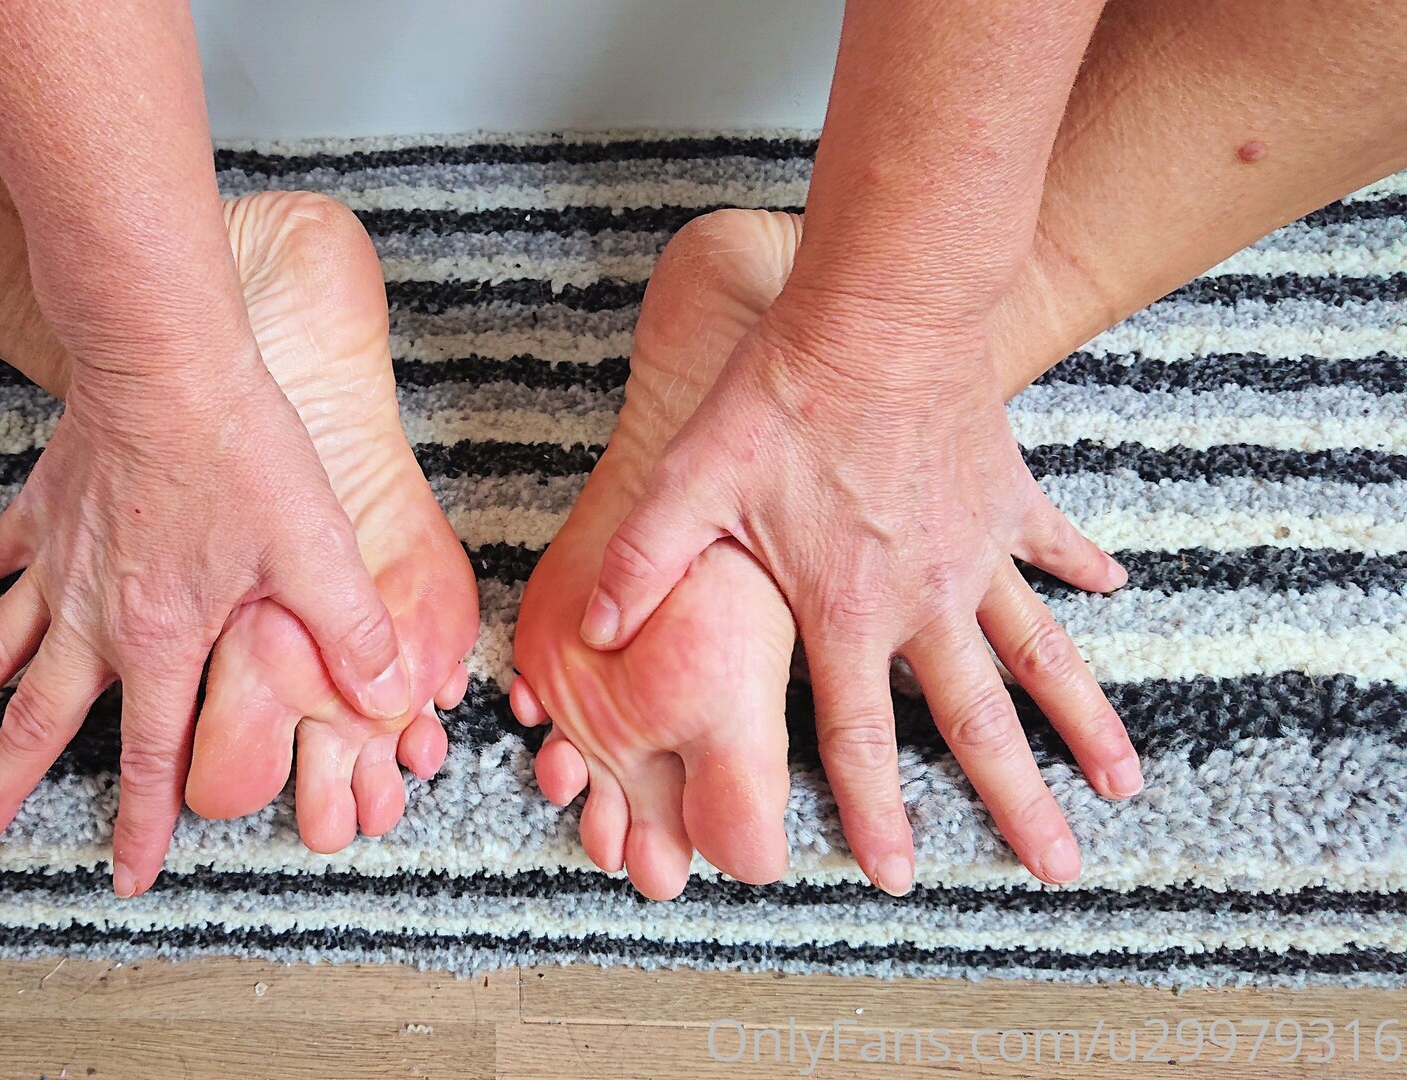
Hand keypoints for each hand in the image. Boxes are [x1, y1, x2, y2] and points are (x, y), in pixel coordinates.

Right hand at [0, 362, 410, 894]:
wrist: (168, 361)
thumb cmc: (243, 451)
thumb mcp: (318, 548)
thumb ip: (352, 632)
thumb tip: (389, 699)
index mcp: (161, 638)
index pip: (149, 754)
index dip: (140, 822)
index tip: (123, 877)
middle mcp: (95, 616)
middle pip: (36, 724)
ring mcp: (60, 563)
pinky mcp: (44, 507)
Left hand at [579, 309, 1140, 892]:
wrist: (881, 309)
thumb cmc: (784, 392)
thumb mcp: (693, 478)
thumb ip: (643, 561)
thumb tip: (596, 632)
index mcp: (847, 609)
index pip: (858, 737)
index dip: (874, 812)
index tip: (896, 873)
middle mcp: (925, 598)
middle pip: (978, 723)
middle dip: (1016, 803)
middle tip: (1057, 867)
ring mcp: (974, 549)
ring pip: (1040, 655)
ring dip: (1081, 720)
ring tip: (1122, 784)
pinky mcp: (1004, 493)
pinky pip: (1051, 544)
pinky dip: (1081, 569)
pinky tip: (1115, 590)